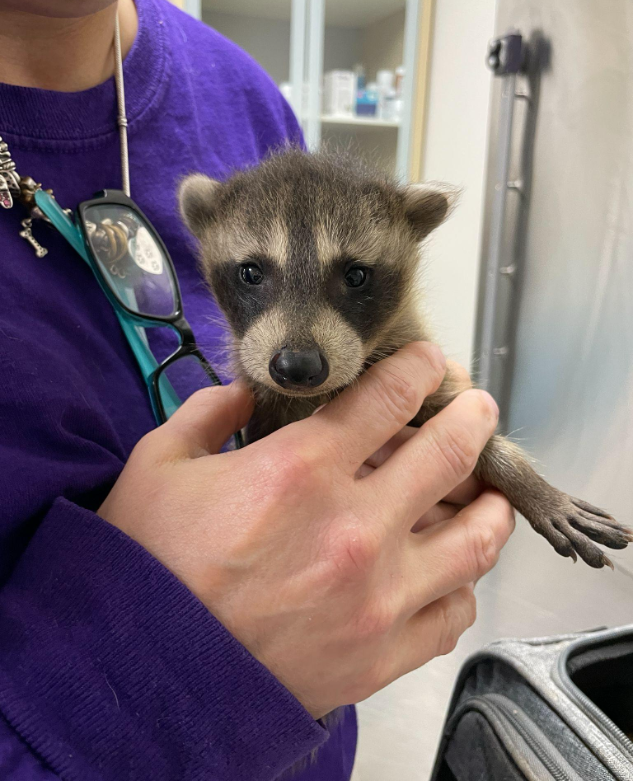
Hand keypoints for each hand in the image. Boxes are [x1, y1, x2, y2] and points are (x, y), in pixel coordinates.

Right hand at [99, 343, 514, 719]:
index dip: (419, 369)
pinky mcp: (382, 654)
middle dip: (473, 418)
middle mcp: (356, 526)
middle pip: (450, 454)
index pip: (389, 397)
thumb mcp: (160, 464)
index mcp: (302, 469)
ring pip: (474, 540)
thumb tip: (245, 391)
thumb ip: (208, 411)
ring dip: (491, 505)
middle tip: (479, 409)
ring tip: (491, 491)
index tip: (429, 363)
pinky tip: (454, 572)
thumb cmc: (149, 568)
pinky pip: (452, 613)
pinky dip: (462, 584)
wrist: (144, 677)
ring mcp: (379, 596)